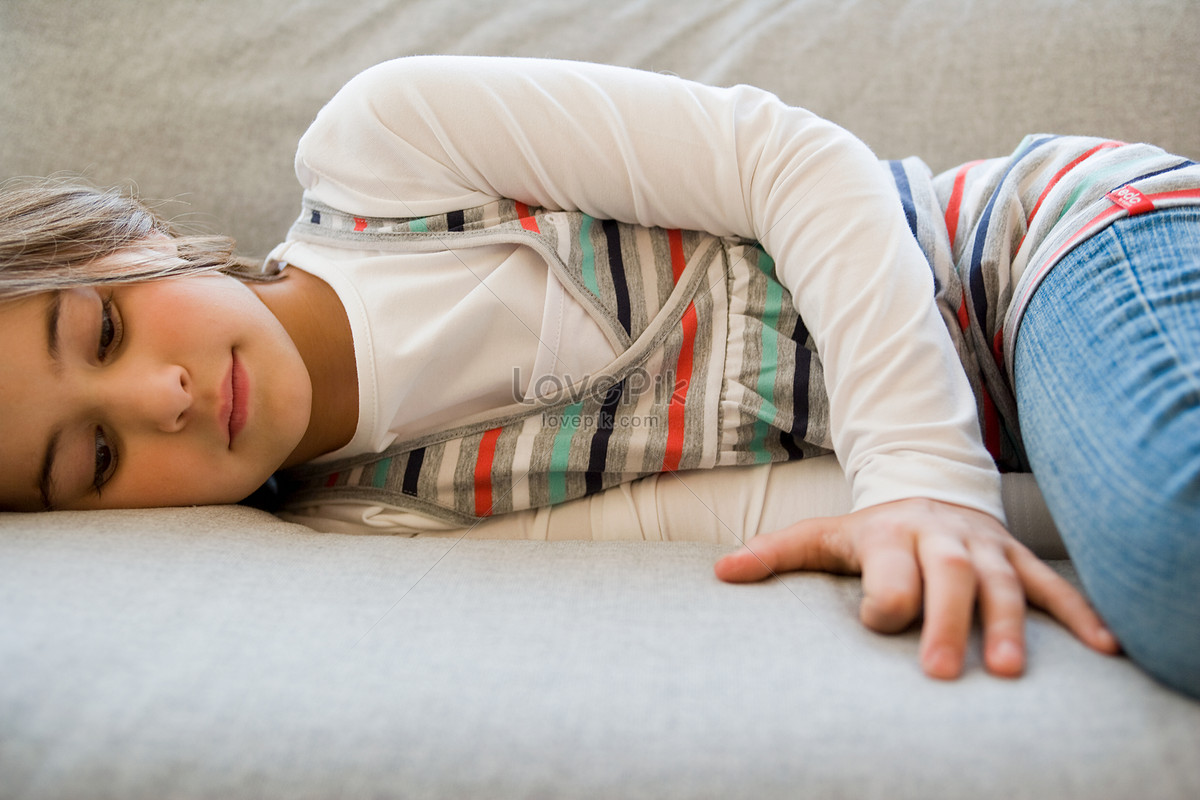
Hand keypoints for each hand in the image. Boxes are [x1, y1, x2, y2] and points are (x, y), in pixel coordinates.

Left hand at [713, 498, 1119, 678]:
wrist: (925, 488)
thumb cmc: (867, 530)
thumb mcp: (820, 535)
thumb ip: (776, 554)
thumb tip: (720, 571)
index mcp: (889, 534)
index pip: (888, 567)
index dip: (885, 594)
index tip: (878, 620)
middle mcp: (940, 538)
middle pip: (948, 575)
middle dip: (947, 619)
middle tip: (940, 671)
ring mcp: (984, 547)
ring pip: (1003, 582)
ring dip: (1009, 624)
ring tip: (1009, 671)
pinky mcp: (1016, 557)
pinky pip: (1051, 584)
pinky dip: (1079, 614)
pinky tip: (1106, 649)